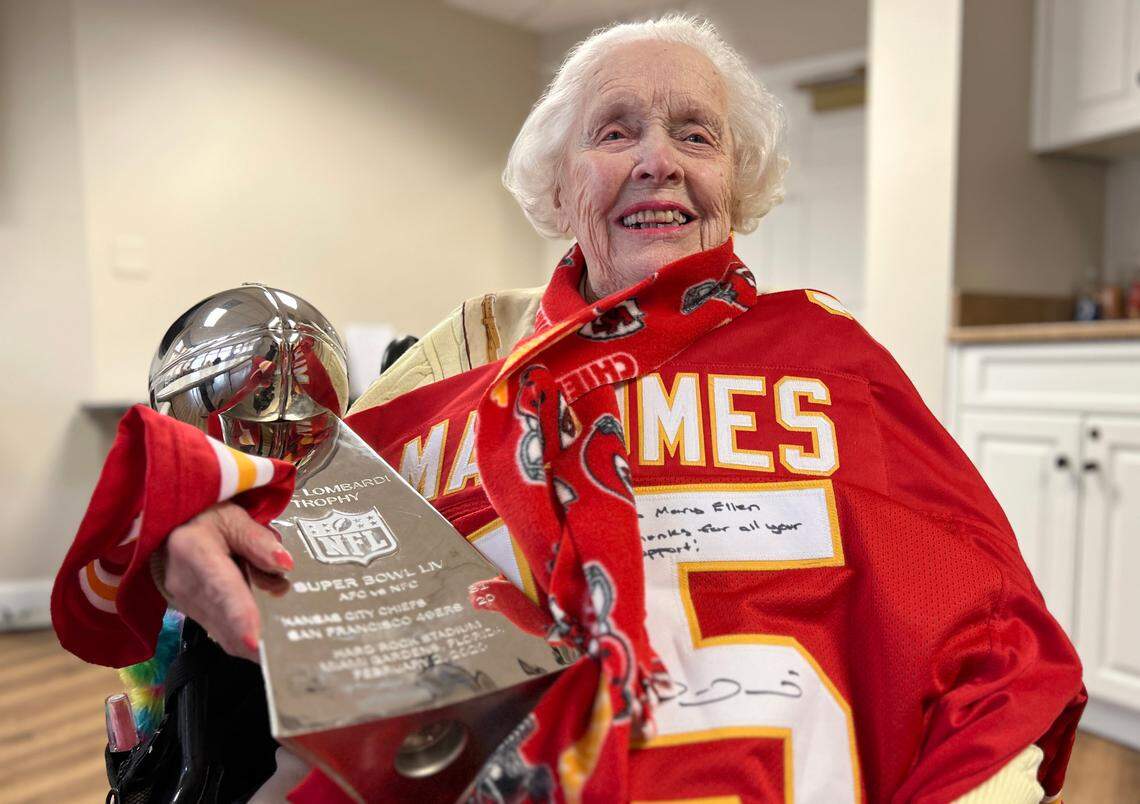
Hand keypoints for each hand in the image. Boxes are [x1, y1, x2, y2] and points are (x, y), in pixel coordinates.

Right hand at [159, 501, 292, 661]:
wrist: (170, 529)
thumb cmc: (204, 519)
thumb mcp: (233, 518)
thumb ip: (259, 541)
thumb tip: (285, 565)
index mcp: (195, 552)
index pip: (222, 590)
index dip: (240, 618)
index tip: (257, 643)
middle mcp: (186, 584)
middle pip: (226, 620)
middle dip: (258, 638)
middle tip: (289, 648)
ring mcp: (186, 604)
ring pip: (225, 632)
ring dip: (255, 637)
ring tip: (283, 636)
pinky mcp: (193, 614)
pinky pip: (222, 632)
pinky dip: (245, 635)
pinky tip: (268, 633)